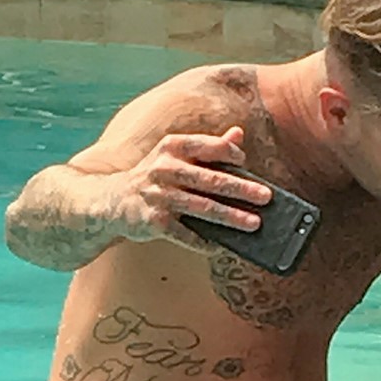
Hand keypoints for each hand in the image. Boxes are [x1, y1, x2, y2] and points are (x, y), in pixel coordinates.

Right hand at [112, 126, 272, 249]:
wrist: (113, 201)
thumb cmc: (154, 177)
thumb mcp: (175, 155)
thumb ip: (208, 146)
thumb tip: (239, 134)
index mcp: (172, 146)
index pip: (208, 146)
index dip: (230, 154)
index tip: (246, 162)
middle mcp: (165, 168)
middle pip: (211, 180)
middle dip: (242, 189)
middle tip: (266, 197)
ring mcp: (159, 196)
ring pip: (203, 208)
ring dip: (232, 218)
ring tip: (254, 223)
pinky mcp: (155, 221)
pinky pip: (187, 235)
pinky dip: (206, 242)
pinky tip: (223, 246)